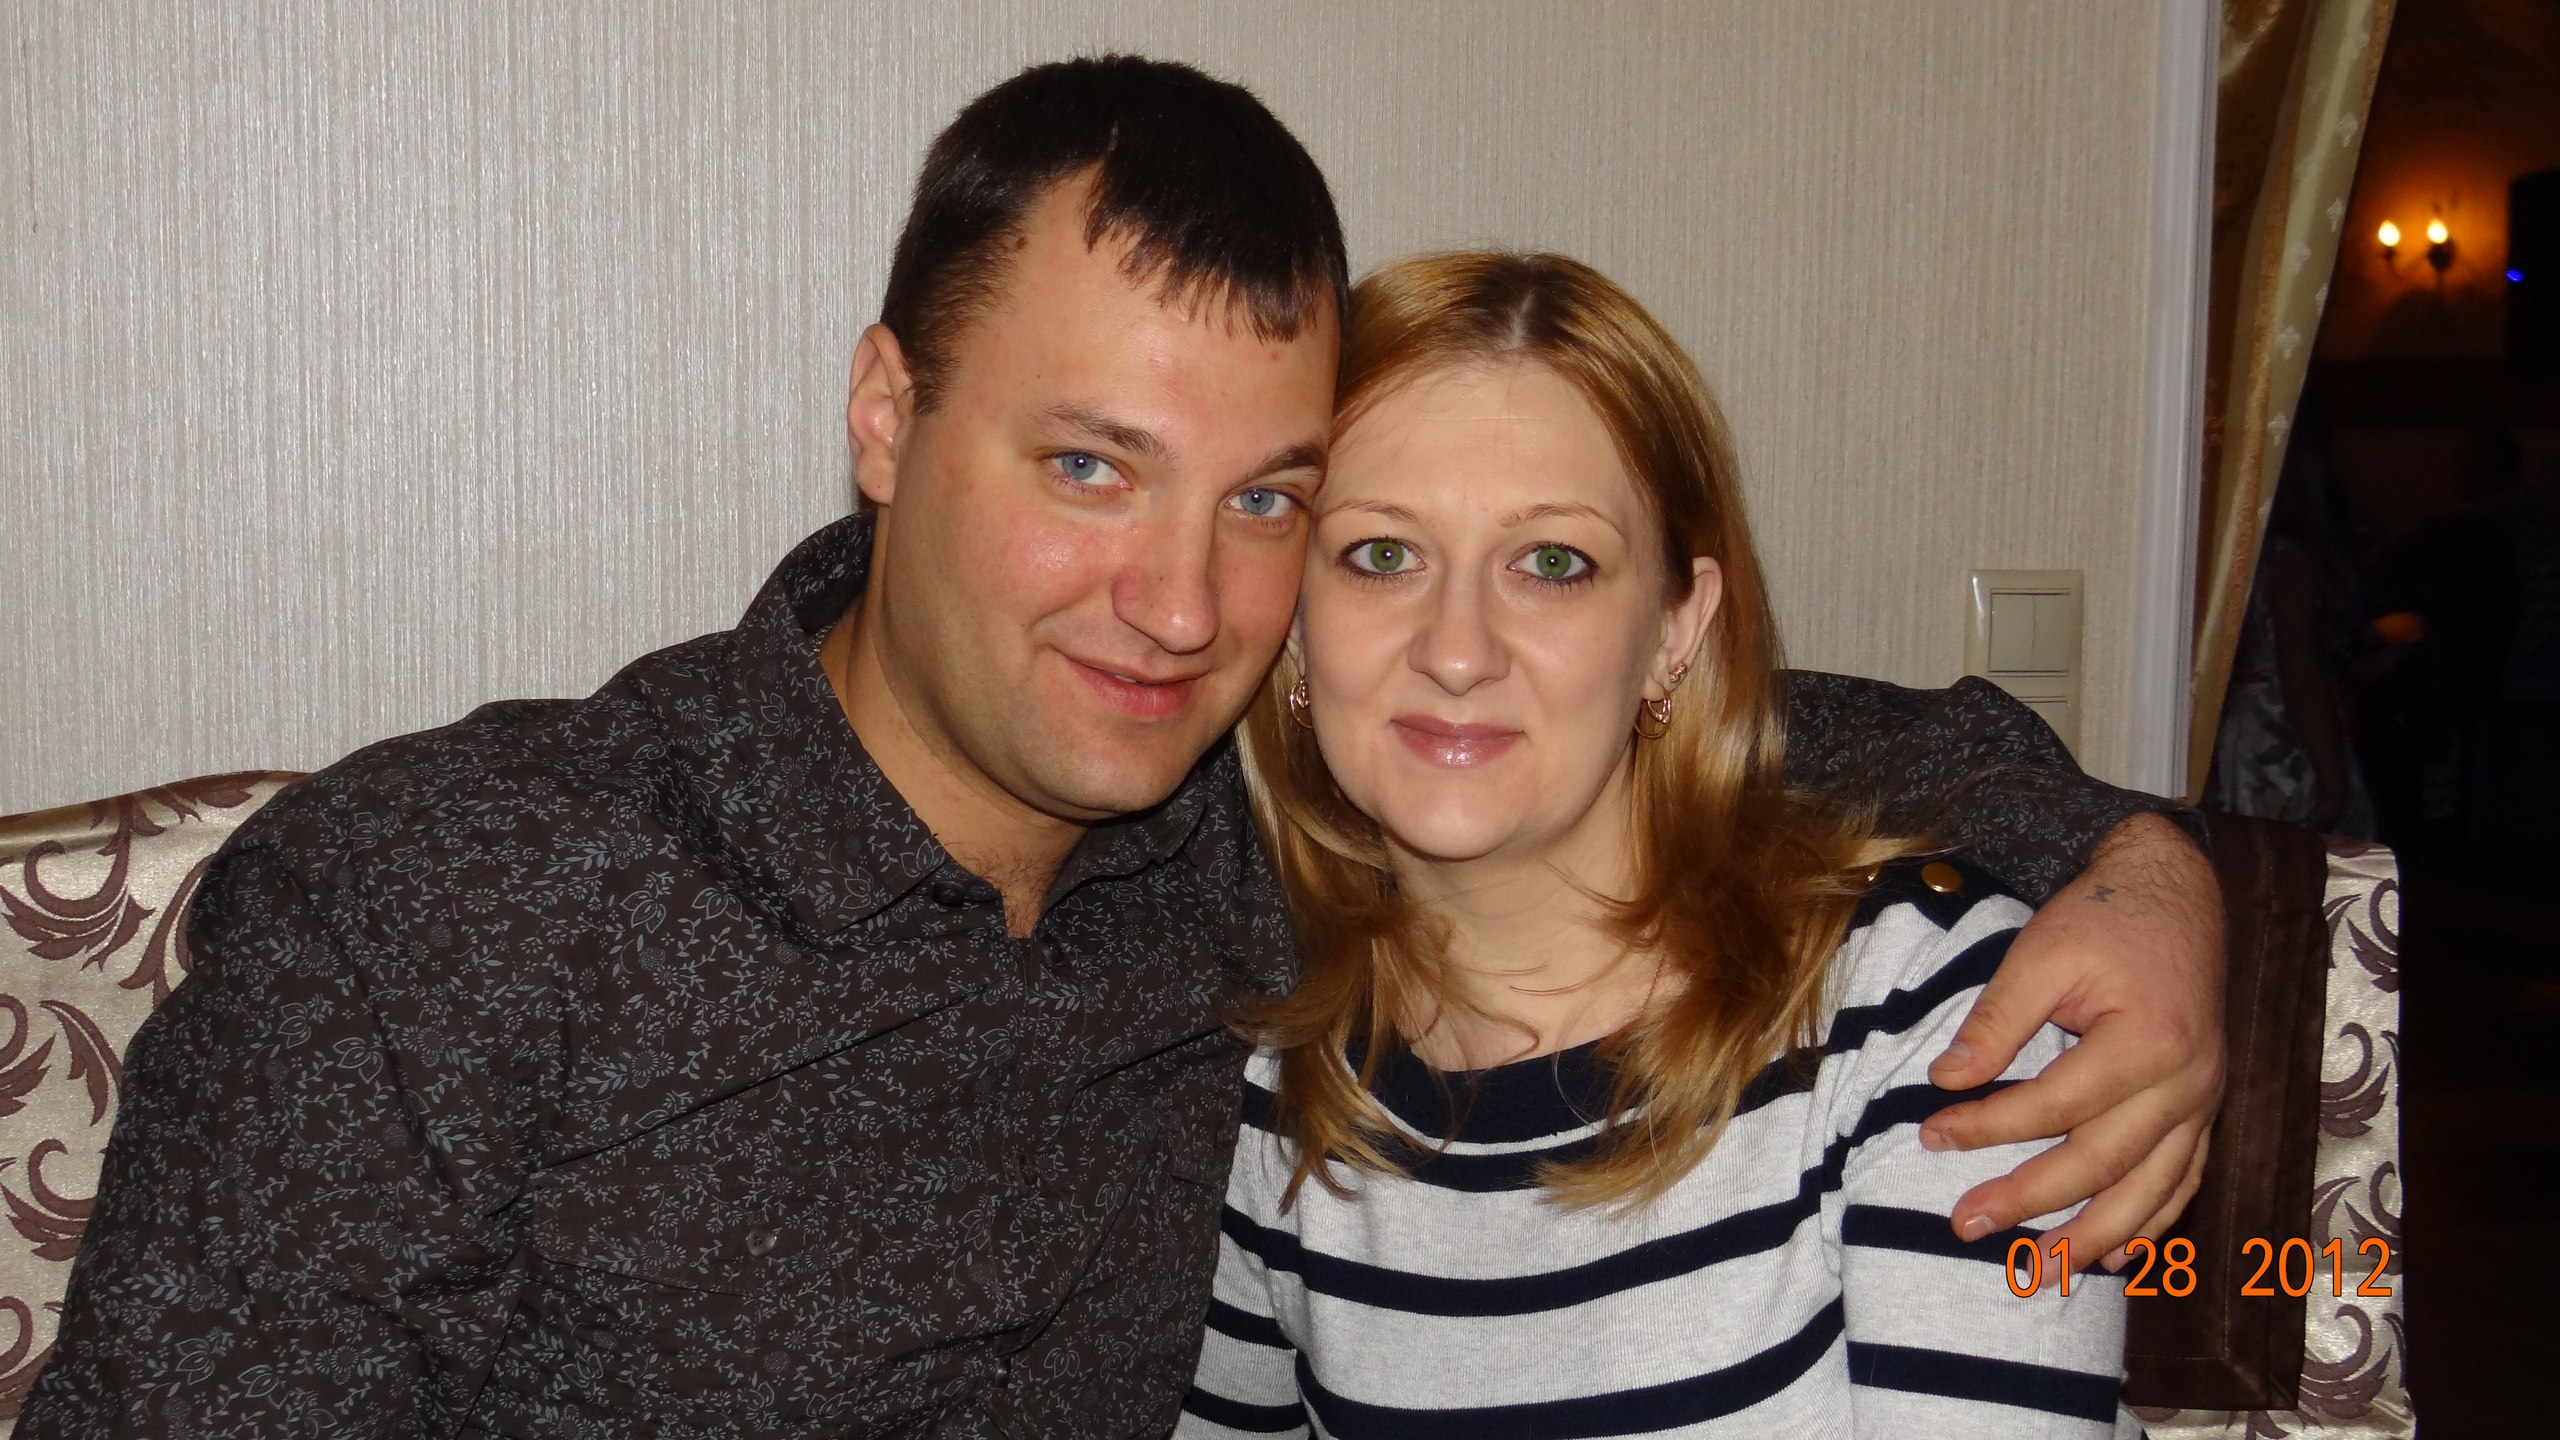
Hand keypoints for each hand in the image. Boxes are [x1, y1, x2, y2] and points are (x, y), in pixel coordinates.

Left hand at [1920, 813, 2224, 1268]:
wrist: (2179, 897)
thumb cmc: (2106, 920)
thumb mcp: (2042, 950)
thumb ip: (1997, 1017)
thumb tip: (1946, 1080)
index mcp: (2148, 1040)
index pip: (2056, 1104)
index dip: (1989, 1127)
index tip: (1931, 1135)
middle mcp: (2186, 1083)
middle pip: (2102, 1162)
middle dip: (2030, 1201)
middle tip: (1965, 1225)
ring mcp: (2203, 1103)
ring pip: (2149, 1191)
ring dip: (2090, 1238)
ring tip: (2036, 1274)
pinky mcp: (2205, 1110)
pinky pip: (2182, 1182)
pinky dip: (2150, 1225)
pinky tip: (2113, 1257)